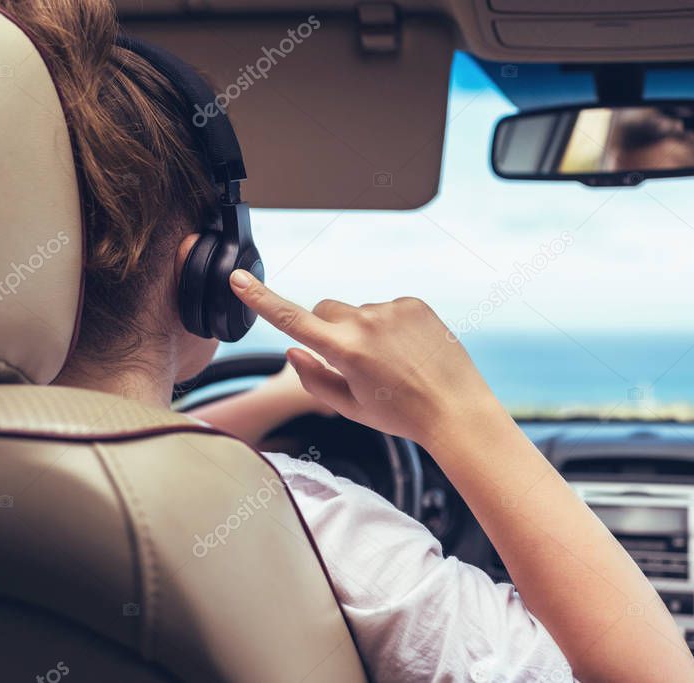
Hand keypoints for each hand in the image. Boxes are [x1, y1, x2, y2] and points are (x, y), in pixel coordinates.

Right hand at [229, 270, 503, 445]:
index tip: (237, 277)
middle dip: (326, 330)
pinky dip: (389, 326)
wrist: (456, 409)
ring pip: (357, 312)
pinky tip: (408, 351)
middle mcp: (365, 322)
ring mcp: (391, 309)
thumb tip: (292, 351)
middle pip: (324, 311)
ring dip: (362, 330)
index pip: (291, 319)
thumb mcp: (350, 408)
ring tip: (392, 363)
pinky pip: (386, 309)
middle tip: (352, 362)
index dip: (260, 299)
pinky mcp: (413, 303)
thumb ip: (313, 379)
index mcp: (344, 350)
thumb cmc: (401, 415)